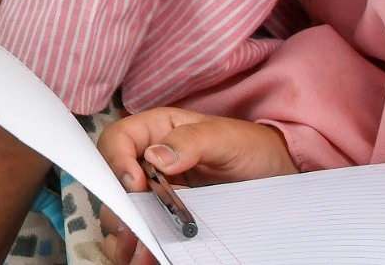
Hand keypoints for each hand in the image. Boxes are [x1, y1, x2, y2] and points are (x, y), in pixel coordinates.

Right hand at [96, 107, 296, 264]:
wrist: (273, 177)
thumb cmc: (249, 148)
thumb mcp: (225, 138)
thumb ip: (191, 142)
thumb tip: (156, 157)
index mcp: (154, 132)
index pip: (116, 141)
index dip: (117, 161)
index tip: (134, 185)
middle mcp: (146, 163)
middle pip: (111, 184)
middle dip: (119, 208)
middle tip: (135, 228)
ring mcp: (152, 195)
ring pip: (118, 215)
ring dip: (122, 235)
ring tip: (140, 250)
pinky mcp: (161, 221)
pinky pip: (136, 236)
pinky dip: (135, 250)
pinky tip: (147, 256)